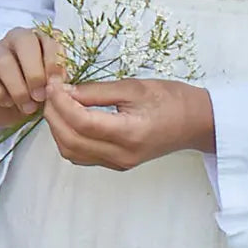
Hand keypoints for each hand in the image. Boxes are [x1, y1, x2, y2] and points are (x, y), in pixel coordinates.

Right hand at [0, 27, 67, 129]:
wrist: (9, 111)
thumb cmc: (34, 93)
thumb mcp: (50, 86)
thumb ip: (57, 79)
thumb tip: (61, 84)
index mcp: (39, 38)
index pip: (49, 37)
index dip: (55, 62)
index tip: (57, 86)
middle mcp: (15, 37)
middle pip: (25, 41)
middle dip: (35, 72)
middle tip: (40, 97)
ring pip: (4, 59)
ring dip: (18, 87)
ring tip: (27, 107)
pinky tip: (7, 103)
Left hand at [42, 77, 215, 171]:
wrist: (196, 122)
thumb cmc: (170, 99)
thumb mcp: (133, 86)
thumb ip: (97, 91)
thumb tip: (65, 90)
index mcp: (130, 134)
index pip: (83, 123)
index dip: (62, 102)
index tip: (54, 83)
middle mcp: (122, 155)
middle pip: (72, 141)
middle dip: (54, 114)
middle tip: (52, 90)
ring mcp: (118, 163)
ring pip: (72, 152)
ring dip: (57, 127)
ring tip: (58, 101)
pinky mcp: (116, 164)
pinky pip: (81, 155)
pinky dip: (67, 137)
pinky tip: (69, 116)